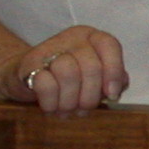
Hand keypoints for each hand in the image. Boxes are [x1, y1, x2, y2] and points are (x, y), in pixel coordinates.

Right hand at [0, 25, 127, 113]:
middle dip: (90, 97)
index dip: (114, 71)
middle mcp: (72, 38)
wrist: (28, 77)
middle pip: (91, 67)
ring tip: (67, 111)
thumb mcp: (95, 78)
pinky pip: (46, 84)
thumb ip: (113, 79)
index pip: (110, 45)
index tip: (111, 95)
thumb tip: (119, 85)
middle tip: (83, 110)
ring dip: (70, 101)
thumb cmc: (69, 79)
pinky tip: (51, 108)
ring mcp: (49, 48)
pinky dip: (52, 102)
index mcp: (92, 38)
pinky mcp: (30, 63)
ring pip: (69, 74)